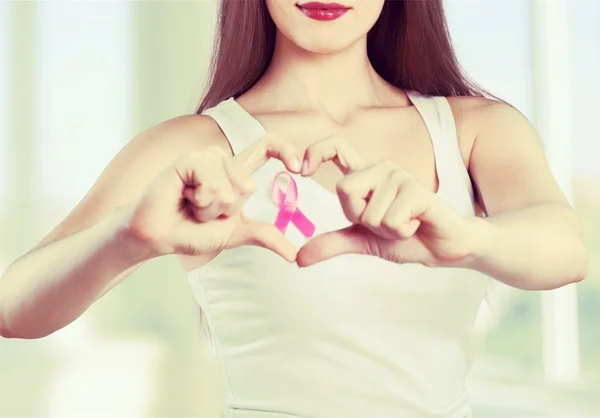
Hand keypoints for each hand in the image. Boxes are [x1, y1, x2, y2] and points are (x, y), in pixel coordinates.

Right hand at [127, 134, 300, 260]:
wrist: (160, 236)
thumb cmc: (192, 231)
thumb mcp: (235, 233)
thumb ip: (264, 236)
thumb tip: (294, 255)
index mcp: (235, 173)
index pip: (266, 148)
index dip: (284, 150)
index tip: (298, 168)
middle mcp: (222, 160)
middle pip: (246, 183)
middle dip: (225, 210)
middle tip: (202, 210)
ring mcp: (205, 157)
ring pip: (230, 184)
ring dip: (211, 207)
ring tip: (191, 205)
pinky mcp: (188, 159)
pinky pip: (211, 180)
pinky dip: (200, 199)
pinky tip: (183, 196)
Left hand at [296, 136, 477, 266]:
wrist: (443, 248)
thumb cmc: (407, 239)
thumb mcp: (362, 242)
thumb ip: (332, 244)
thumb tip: (298, 258)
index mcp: (366, 176)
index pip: (337, 148)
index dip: (317, 152)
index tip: (301, 170)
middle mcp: (381, 170)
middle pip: (344, 189)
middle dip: (360, 218)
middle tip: (384, 223)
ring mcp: (400, 176)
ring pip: (368, 212)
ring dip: (384, 230)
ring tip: (404, 224)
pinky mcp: (417, 190)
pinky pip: (390, 219)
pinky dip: (400, 232)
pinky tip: (416, 224)